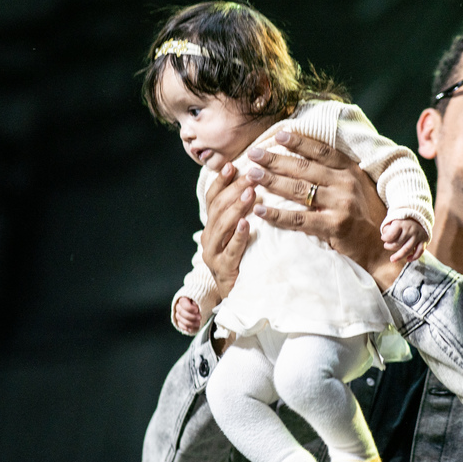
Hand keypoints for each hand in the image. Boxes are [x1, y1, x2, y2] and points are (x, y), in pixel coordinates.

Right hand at [174, 297, 202, 334]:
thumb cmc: (204, 300)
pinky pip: (179, 324)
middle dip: (191, 316)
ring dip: (189, 323)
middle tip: (200, 318)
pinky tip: (191, 329)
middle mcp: (179, 305)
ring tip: (198, 323)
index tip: (197, 310)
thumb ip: (199, 301)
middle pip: (181, 311)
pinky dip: (185, 327)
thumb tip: (196, 306)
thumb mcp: (203, 298)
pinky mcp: (180, 320)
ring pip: (179, 318)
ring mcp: (179, 313)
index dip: (189, 308)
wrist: (205, 305)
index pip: (182, 302)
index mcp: (184, 297)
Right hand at [200, 161, 255, 297]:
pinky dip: (238, 236)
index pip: (212, 198)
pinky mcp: (223, 269)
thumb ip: (242, 211)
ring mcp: (213, 254)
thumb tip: (254, 182)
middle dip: (234, 190)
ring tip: (250, 194)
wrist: (240, 295)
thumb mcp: (240, 232)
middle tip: (251, 176)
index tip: (232, 166)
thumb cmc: (244, 259)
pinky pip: (230, 251)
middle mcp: (208, 237)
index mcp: (211, 225)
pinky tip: (246, 224)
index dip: (221, 181)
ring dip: (236, 208)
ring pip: (221, 226)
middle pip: (217, 208)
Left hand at [243, 131, 404, 289]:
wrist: (381, 246)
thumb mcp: (358, 186)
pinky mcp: (333, 226)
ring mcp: (340, 204)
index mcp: (351, 170)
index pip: (321, 151)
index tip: (279, 135)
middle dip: (275, 159)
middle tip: (253, 154)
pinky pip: (298, 219)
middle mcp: (346, 183)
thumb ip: (337, 173)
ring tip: (251, 175)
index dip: (299, 142)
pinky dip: (276, 214)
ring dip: (271, 181)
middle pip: (304, 167)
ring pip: (298, 190)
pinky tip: (260, 210)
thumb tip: (308, 158)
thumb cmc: (366, 215)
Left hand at [381, 218, 426, 263]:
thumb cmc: (402, 222)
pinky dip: (414, 257)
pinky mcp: (424, 240)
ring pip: (407, 250)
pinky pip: (419, 251)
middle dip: (389, 247)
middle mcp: (411, 229)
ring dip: (398, 256)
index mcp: (402, 223)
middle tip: (386, 245)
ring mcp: (418, 235)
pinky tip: (408, 259)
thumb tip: (385, 238)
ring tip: (392, 259)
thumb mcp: (393, 221)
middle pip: (397, 244)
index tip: (383, 238)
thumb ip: (387, 229)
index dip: (384, 238)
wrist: (419, 218)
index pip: (391, 235)